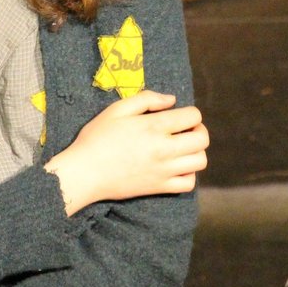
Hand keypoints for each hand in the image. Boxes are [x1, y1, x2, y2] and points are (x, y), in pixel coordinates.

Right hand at [46, 90, 207, 213]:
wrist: (84, 173)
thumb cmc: (96, 138)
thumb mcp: (116, 109)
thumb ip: (146, 99)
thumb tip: (171, 100)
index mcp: (154, 127)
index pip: (193, 116)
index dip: (190, 113)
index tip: (179, 116)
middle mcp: (164, 149)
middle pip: (202, 140)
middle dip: (199, 131)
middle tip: (185, 131)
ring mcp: (163, 170)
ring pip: (200, 161)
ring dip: (196, 152)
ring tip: (181, 149)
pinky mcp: (159, 187)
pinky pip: (189, 183)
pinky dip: (188, 174)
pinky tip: (176, 167)